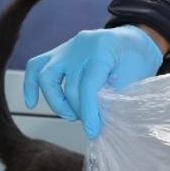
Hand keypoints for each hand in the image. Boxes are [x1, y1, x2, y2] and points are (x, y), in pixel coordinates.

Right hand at [23, 25, 163, 138]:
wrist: (136, 39)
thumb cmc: (138, 60)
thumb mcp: (132, 80)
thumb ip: (112, 99)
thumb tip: (94, 123)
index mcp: (102, 49)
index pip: (87, 86)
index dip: (88, 113)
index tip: (92, 131)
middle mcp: (80, 45)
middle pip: (69, 85)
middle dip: (78, 110)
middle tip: (91, 122)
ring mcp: (67, 47)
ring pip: (45, 75)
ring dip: (56, 102)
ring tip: (70, 115)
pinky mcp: (58, 53)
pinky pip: (37, 66)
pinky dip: (31, 85)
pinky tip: (32, 103)